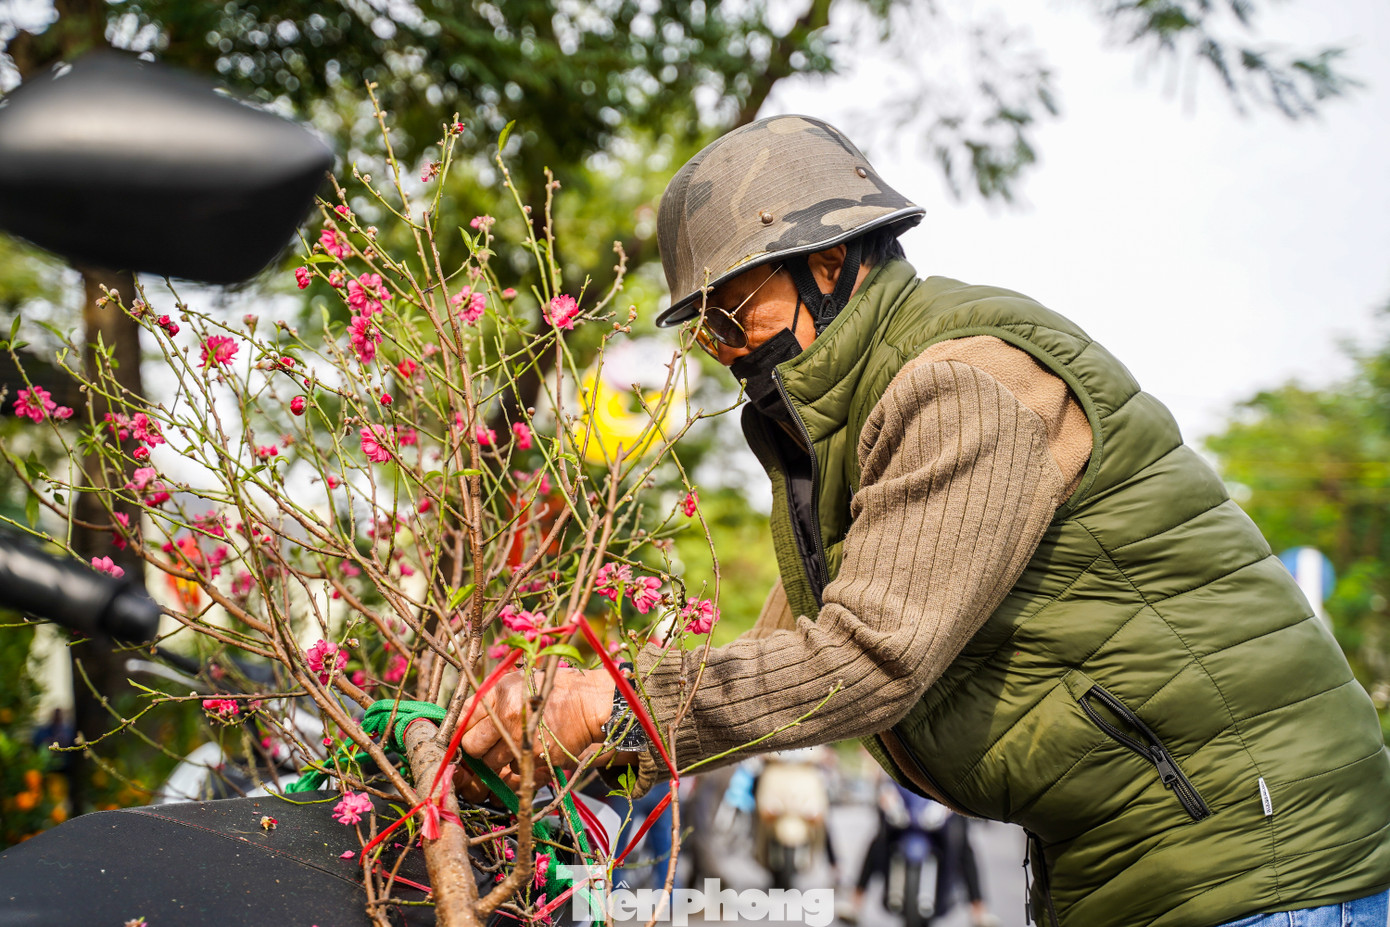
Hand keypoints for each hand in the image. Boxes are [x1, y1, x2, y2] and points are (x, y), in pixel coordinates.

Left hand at [454, 667, 614, 802]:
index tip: (467, 736)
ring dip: (498, 762)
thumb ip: (487, 700)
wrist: (588, 704)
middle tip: (490, 744)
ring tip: (513, 747)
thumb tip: (459, 723)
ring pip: (491, 764)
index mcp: (499, 694)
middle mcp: (507, 717)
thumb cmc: (550, 691)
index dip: (462, 733)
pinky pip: (513, 774)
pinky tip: (527, 755)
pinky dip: (517, 770)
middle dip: (478, 750)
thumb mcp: (515, 682)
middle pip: (473, 748)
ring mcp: (521, 740)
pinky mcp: (535, 759)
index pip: (462, 722)